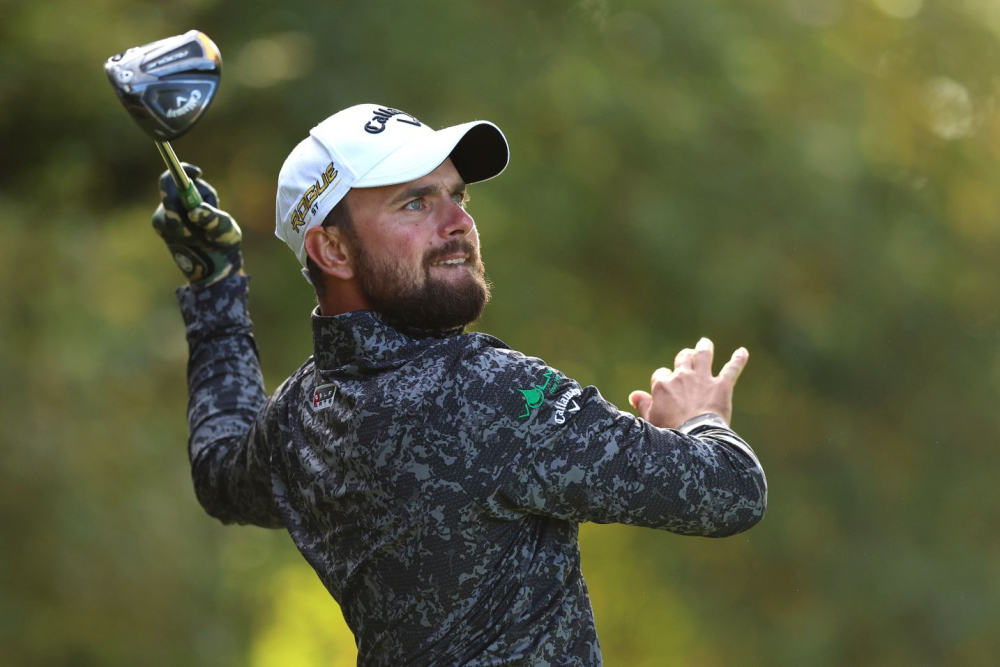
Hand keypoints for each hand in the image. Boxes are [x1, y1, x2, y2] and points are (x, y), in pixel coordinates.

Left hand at [151, 163, 242, 288]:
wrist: (213, 270)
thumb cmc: (220, 250)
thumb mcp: (224, 232)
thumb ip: (212, 218)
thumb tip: (195, 209)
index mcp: (171, 220)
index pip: (168, 185)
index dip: (181, 173)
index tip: (197, 172)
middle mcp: (162, 218)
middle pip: (177, 188)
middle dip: (198, 192)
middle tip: (213, 205)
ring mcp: (163, 220)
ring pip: (180, 196)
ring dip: (198, 201)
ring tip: (210, 220)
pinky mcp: (167, 221)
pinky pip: (181, 203)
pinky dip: (194, 207)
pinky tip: (203, 222)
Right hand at [629, 337, 747, 427]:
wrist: (694, 437)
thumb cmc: (670, 432)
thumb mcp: (651, 420)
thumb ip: (644, 405)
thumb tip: (634, 395)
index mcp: (663, 385)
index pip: (661, 374)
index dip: (664, 379)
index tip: (666, 386)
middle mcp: (682, 376)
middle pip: (682, 358)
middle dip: (684, 357)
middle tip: (687, 356)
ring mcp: (702, 379)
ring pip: (703, 355)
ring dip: (704, 348)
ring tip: (705, 344)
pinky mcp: (722, 386)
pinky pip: (731, 369)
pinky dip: (738, 360)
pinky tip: (743, 352)